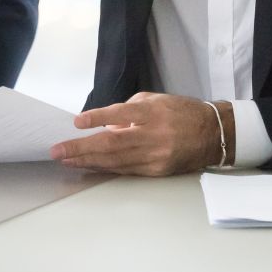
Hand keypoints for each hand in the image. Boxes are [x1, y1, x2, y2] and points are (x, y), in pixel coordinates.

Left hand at [50, 93, 234, 175]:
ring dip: (88, 161)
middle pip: (112, 144)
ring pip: (116, 161)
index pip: (121, 115)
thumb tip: (104, 125)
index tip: (76, 122)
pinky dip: (105, 168)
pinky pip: (126, 170)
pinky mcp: (158, 171)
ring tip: (66, 160)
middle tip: (58, 151)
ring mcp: (156, 156)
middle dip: (81, 149)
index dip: (98, 119)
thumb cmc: (180, 111)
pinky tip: (89, 166)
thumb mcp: (154, 100)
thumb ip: (127, 110)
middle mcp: (154, 136)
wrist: (213, 133)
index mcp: (153, 112)